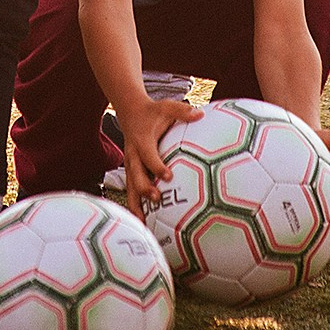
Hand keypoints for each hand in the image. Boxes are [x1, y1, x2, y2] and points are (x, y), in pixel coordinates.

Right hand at [116, 95, 201, 219]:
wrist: (130, 111)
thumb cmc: (152, 111)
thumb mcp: (166, 107)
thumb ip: (182, 111)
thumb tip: (200, 113)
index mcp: (142, 140)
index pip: (148, 155)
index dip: (156, 165)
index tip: (168, 176)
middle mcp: (133, 154)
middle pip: (136, 174)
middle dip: (144, 187)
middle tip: (157, 198)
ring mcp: (130, 164)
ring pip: (130, 186)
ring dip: (135, 203)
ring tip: (142, 222)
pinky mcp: (131, 170)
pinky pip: (131, 189)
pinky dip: (134, 204)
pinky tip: (141, 221)